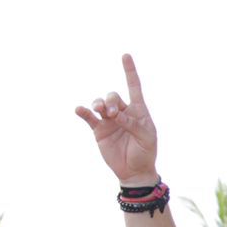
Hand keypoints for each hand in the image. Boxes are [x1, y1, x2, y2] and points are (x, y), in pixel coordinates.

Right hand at [74, 54, 158, 185]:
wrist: (134, 171)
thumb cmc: (145, 152)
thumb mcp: (146, 138)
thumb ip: (132, 124)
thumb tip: (116, 115)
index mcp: (139, 110)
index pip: (134, 86)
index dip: (129, 71)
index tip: (125, 55)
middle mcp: (122, 112)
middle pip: (113, 96)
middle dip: (111, 101)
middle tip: (112, 114)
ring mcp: (109, 120)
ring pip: (100, 104)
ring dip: (99, 104)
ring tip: (99, 111)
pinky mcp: (99, 131)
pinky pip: (89, 118)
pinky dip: (83, 112)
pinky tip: (79, 110)